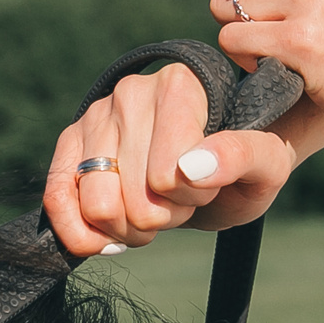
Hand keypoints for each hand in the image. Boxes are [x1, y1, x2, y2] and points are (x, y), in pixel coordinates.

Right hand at [42, 61, 297, 255]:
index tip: (209, 184)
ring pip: (97, 206)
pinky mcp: (70, 143)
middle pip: (133, 199)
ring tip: (151, 208)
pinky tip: (108, 237)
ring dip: (129, 228)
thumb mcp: (266, 166)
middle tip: (181, 201)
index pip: (168, 176)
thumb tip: (192, 168)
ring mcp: (95, 116)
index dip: (192, 198)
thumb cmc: (242, 167)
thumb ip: (244, 157)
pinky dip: (81, 235)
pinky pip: (57, 199)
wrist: (216, 166)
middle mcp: (131, 92)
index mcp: (180, 86)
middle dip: (162, 218)